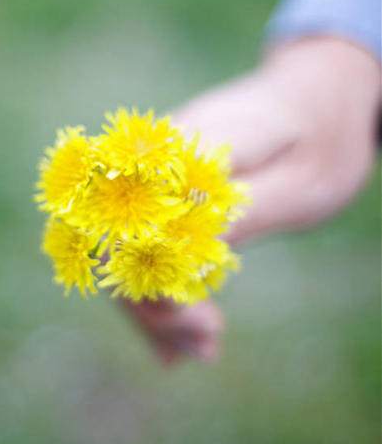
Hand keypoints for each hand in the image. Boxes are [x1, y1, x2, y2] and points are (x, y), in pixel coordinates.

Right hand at [125, 35, 380, 363]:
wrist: (317, 94)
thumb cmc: (320, 136)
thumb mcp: (301, 182)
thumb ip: (245, 212)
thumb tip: (186, 257)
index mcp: (185, 150)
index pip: (134, 220)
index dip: (145, 275)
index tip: (189, 316)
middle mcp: (157, 160)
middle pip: (122, 241)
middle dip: (155, 301)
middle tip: (208, 339)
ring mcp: (156, 177)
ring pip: (131, 250)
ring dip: (159, 305)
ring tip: (203, 349)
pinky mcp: (166, 193)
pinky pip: (149, 243)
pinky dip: (163, 290)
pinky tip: (179, 339)